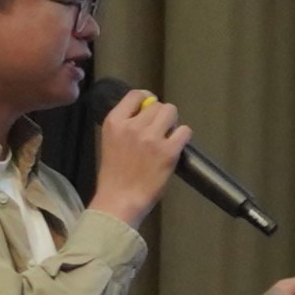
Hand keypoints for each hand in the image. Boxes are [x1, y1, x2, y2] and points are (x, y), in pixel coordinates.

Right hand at [89, 88, 191, 224]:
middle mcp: (132, 126)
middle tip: (160, 129)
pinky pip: (185, 131)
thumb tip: (145, 113)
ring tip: (168, 136)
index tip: (151, 106)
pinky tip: (177, 145)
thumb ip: (125, 126)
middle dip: (161, 115)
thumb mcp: (110, 141)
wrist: (120, 198)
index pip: (135, 95)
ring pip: (171, 112)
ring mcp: (151, 138)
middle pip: (157, 105)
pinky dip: (183, 136)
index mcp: (114, 122)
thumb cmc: (115, 174)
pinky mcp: (168, 151)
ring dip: (173, 123)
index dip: (147, 99)